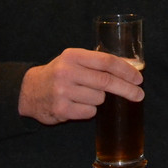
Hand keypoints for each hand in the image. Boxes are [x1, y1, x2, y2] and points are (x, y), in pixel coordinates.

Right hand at [18, 48, 142, 124]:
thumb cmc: (60, 73)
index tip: (138, 78)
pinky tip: (77, 104)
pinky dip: (89, 110)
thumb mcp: (75, 61)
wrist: (28, 91)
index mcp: (73, 55)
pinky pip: (89, 112)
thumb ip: (98, 62)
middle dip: (127, 89)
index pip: (106, 61)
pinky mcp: (61, 109)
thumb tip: (132, 67)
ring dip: (100, 99)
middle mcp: (67, 71)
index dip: (126, 70)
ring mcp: (62, 91)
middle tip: (139, 94)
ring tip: (85, 95)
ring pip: (99, 99)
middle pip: (106, 81)